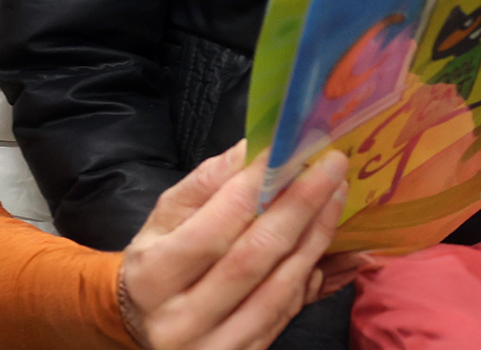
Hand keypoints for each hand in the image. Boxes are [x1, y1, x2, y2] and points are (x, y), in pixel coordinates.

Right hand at [116, 141, 347, 349]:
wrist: (144, 328)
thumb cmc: (158, 263)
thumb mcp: (163, 221)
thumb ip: (203, 185)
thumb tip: (249, 150)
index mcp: (152, 279)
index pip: (214, 228)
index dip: (256, 186)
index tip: (288, 150)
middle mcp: (180, 321)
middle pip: (253, 258)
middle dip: (299, 206)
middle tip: (331, 166)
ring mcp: (214, 347)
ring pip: (278, 289)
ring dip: (315, 237)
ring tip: (336, 195)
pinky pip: (285, 312)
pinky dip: (308, 272)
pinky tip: (321, 238)